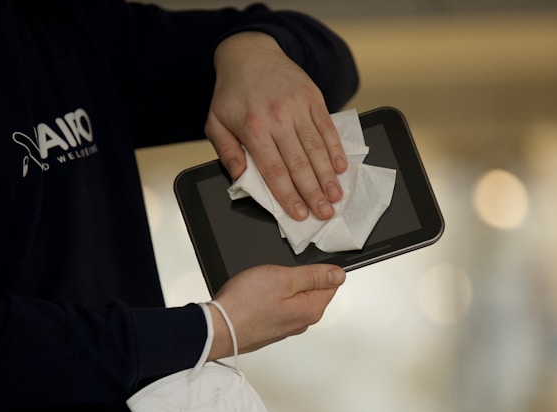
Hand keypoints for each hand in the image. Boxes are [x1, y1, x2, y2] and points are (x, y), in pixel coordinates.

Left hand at [206, 32, 347, 220]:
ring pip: (317, 148)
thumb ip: (226, 151)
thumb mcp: (215, 122)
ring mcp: (298, 106)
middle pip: (299, 163)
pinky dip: (336, 149)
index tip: (299, 213)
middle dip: (314, 192)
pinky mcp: (312, 98)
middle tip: (325, 213)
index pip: (274, 170)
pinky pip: (327, 128)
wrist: (250, 53)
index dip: (289, 195)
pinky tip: (341, 167)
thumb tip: (240, 176)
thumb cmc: (232, 93)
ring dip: (329, 176)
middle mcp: (277, 118)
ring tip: (336, 196)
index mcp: (252, 128)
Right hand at [207, 264, 345, 359]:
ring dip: (280, 288)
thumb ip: (314, 276)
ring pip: (292, 298)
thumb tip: (339, 274)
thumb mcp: (284, 278)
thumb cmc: (245, 304)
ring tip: (261, 285)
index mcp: (311, 309)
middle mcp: (302, 322)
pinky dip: (269, 299)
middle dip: (296, 278)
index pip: (331, 283)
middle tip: (275, 275)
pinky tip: (255, 296)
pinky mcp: (270, 329)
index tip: (297, 267)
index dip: (315, 269)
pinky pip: (277, 307)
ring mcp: (285, 327)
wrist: (217, 327)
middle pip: (310, 290)